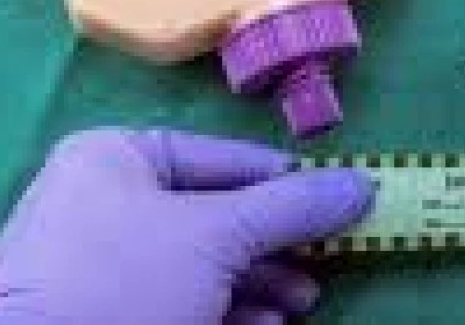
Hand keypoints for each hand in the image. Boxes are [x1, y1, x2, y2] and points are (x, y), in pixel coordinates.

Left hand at [0, 129, 371, 324]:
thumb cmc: (126, 283)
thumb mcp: (220, 236)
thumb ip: (295, 206)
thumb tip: (366, 181)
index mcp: (114, 158)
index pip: (224, 157)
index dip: (285, 182)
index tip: (338, 204)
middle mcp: (102, 203)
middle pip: (218, 216)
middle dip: (278, 246)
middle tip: (327, 263)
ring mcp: (98, 267)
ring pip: (203, 265)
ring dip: (262, 284)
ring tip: (302, 304)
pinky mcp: (104, 318)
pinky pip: (179, 302)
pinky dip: (228, 311)